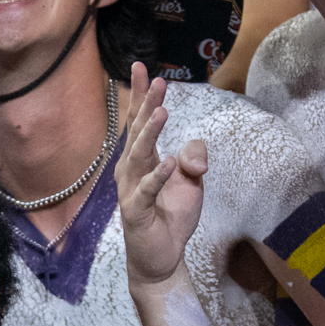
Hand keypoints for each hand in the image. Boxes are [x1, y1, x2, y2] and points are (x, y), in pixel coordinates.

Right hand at [115, 62, 206, 287]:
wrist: (162, 258)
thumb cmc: (171, 217)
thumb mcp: (191, 183)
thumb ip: (193, 159)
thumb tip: (190, 147)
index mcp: (142, 160)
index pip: (139, 122)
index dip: (141, 95)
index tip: (142, 67)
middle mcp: (131, 171)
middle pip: (137, 132)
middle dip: (146, 105)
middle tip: (156, 80)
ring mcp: (130, 191)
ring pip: (139, 157)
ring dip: (150, 134)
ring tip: (163, 112)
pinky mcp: (136, 213)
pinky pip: (146, 192)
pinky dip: (158, 177)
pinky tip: (169, 162)